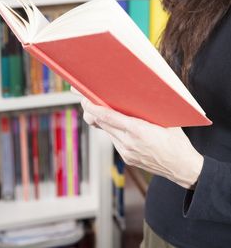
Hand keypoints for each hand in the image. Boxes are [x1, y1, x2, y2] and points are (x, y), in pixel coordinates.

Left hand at [79, 96, 203, 188]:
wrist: (183, 169)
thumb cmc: (177, 142)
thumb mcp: (164, 122)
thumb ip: (146, 113)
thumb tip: (134, 100)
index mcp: (138, 130)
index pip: (108, 117)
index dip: (93, 107)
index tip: (85, 99)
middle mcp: (128, 143)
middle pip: (103, 124)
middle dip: (94, 112)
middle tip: (88, 100)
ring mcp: (127, 152)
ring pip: (108, 132)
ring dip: (104, 122)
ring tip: (104, 110)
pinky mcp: (127, 158)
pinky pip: (115, 141)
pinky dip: (113, 131)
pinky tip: (119, 126)